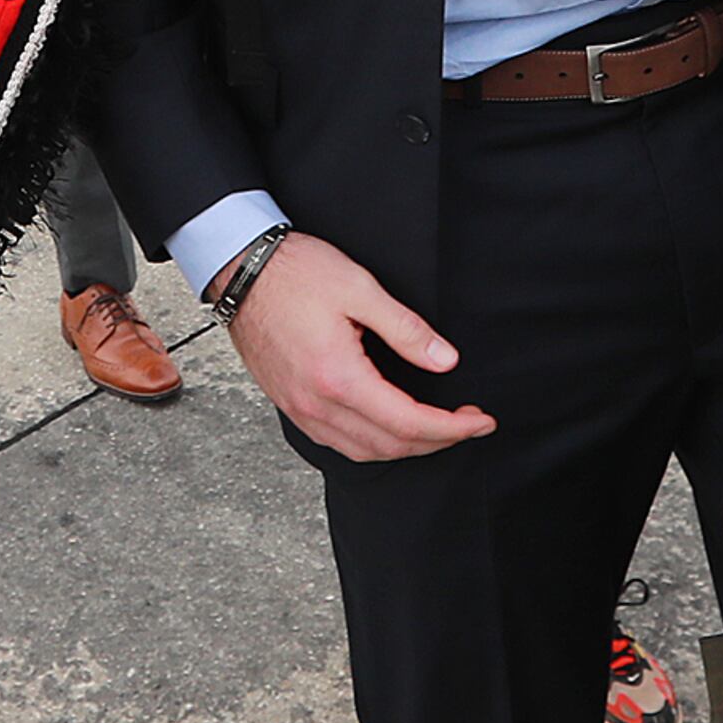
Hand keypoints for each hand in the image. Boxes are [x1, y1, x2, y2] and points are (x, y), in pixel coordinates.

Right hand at [218, 234, 495, 462]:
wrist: (240, 270)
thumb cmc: (294, 272)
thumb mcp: (360, 288)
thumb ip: (406, 330)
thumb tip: (446, 362)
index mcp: (338, 377)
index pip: (408, 422)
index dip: (453, 428)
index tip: (481, 421)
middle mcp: (316, 404)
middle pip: (390, 446)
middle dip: (437, 441)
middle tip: (468, 424)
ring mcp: (299, 409)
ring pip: (364, 453)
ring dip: (406, 448)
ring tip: (436, 429)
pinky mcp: (290, 404)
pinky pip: (338, 443)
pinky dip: (372, 445)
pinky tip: (388, 427)